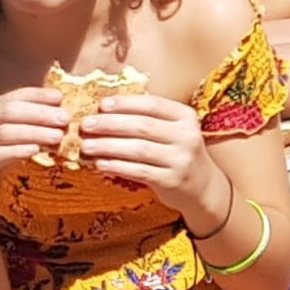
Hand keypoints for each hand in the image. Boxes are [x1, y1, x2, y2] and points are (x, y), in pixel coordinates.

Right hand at [0, 85, 72, 188]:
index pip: (16, 96)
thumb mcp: (9, 133)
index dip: (38, 95)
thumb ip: (28, 121)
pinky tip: (35, 150)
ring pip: (5, 133)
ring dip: (34, 133)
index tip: (60, 97)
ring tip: (57, 136)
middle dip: (40, 113)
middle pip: (10, 112)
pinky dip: (17, 151)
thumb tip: (62, 111)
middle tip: (65, 118)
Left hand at [75, 91, 230, 232]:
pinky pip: (139, 171)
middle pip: (142, 126)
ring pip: (138, 149)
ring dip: (109, 146)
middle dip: (110, 124)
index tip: (102, 105)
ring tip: (87, 146)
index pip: (153, 104)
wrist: (202, 186)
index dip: (126, 103)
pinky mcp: (172, 180)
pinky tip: (100, 164)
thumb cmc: (178, 152)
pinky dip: (117, 166)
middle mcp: (187, 136)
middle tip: (86, 124)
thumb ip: (149, 119)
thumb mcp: (174, 130)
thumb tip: (106, 110)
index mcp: (186, 117)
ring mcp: (181, 159)